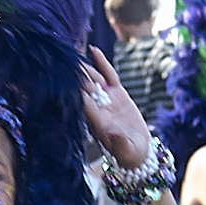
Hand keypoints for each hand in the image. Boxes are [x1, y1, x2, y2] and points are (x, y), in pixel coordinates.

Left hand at [80, 48, 149, 169]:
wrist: (137, 151)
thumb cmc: (130, 154)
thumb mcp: (127, 150)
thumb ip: (120, 142)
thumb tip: (113, 133)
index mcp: (98, 123)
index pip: (86, 105)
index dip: (78, 92)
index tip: (69, 79)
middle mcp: (99, 109)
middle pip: (86, 90)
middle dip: (77, 77)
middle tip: (67, 61)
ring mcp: (107, 100)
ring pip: (95, 80)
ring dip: (86, 68)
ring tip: (75, 54)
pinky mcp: (117, 94)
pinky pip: (108, 75)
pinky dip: (102, 63)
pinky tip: (93, 50)